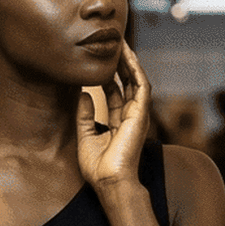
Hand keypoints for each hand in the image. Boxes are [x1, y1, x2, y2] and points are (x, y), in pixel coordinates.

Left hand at [76, 46, 151, 190]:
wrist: (110, 182)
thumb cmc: (99, 168)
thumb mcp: (86, 137)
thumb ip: (84, 116)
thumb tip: (83, 94)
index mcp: (119, 122)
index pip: (116, 92)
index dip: (108, 75)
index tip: (99, 61)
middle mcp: (130, 117)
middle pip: (128, 83)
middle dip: (121, 63)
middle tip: (111, 44)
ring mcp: (138, 115)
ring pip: (136, 80)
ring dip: (129, 62)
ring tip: (120, 43)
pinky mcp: (141, 115)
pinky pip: (141, 86)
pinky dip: (135, 70)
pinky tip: (127, 56)